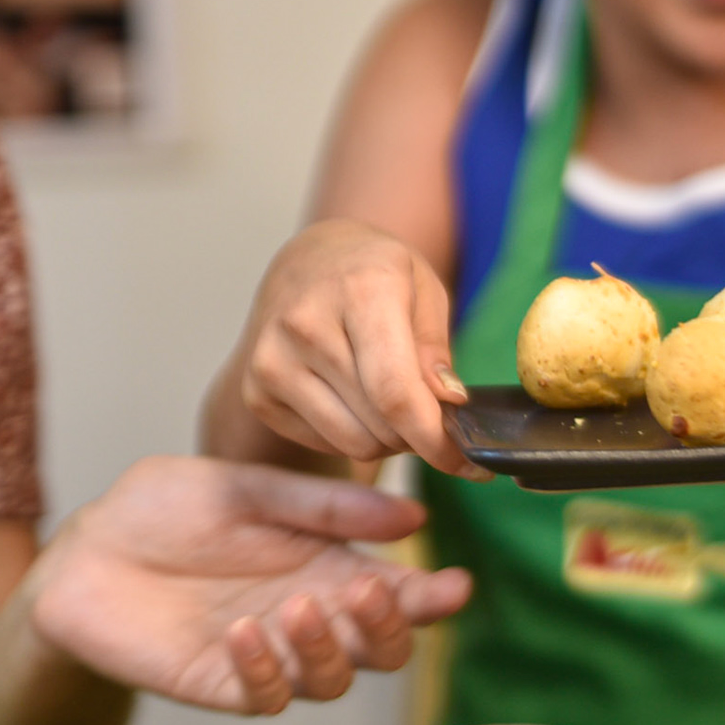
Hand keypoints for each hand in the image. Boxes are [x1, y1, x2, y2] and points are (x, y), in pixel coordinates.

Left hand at [28, 456, 471, 714]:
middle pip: (382, 650)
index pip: (399, 592)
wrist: (84, 547)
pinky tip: (243, 631)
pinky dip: (265, 670)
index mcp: (329, 565)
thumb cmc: (168, 509)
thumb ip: (327, 506)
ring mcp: (268, 654)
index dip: (433, 597)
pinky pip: (264, 698)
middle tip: (372, 592)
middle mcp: (309, 615)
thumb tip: (413, 515)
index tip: (456, 585)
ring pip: (332, 681)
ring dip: (329, 649)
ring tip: (298, 607)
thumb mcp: (252, 488)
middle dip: (391, 629)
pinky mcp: (219, 682)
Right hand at [239, 218, 483, 477]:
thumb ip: (436, 351)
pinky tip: (356, 399)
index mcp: (360, 292)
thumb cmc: (377, 275)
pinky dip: (353, 435)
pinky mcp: (256, 393)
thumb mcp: (425, 291)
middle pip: (378, 424)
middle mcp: (305, 325)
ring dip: (388, 440)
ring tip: (394, 404)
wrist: (308, 262)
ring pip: (352, 442)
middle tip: (432, 414)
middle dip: (419, 435)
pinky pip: (324, 443)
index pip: (396, 392)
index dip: (435, 438)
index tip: (467, 462)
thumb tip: (448, 402)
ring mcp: (271, 361)